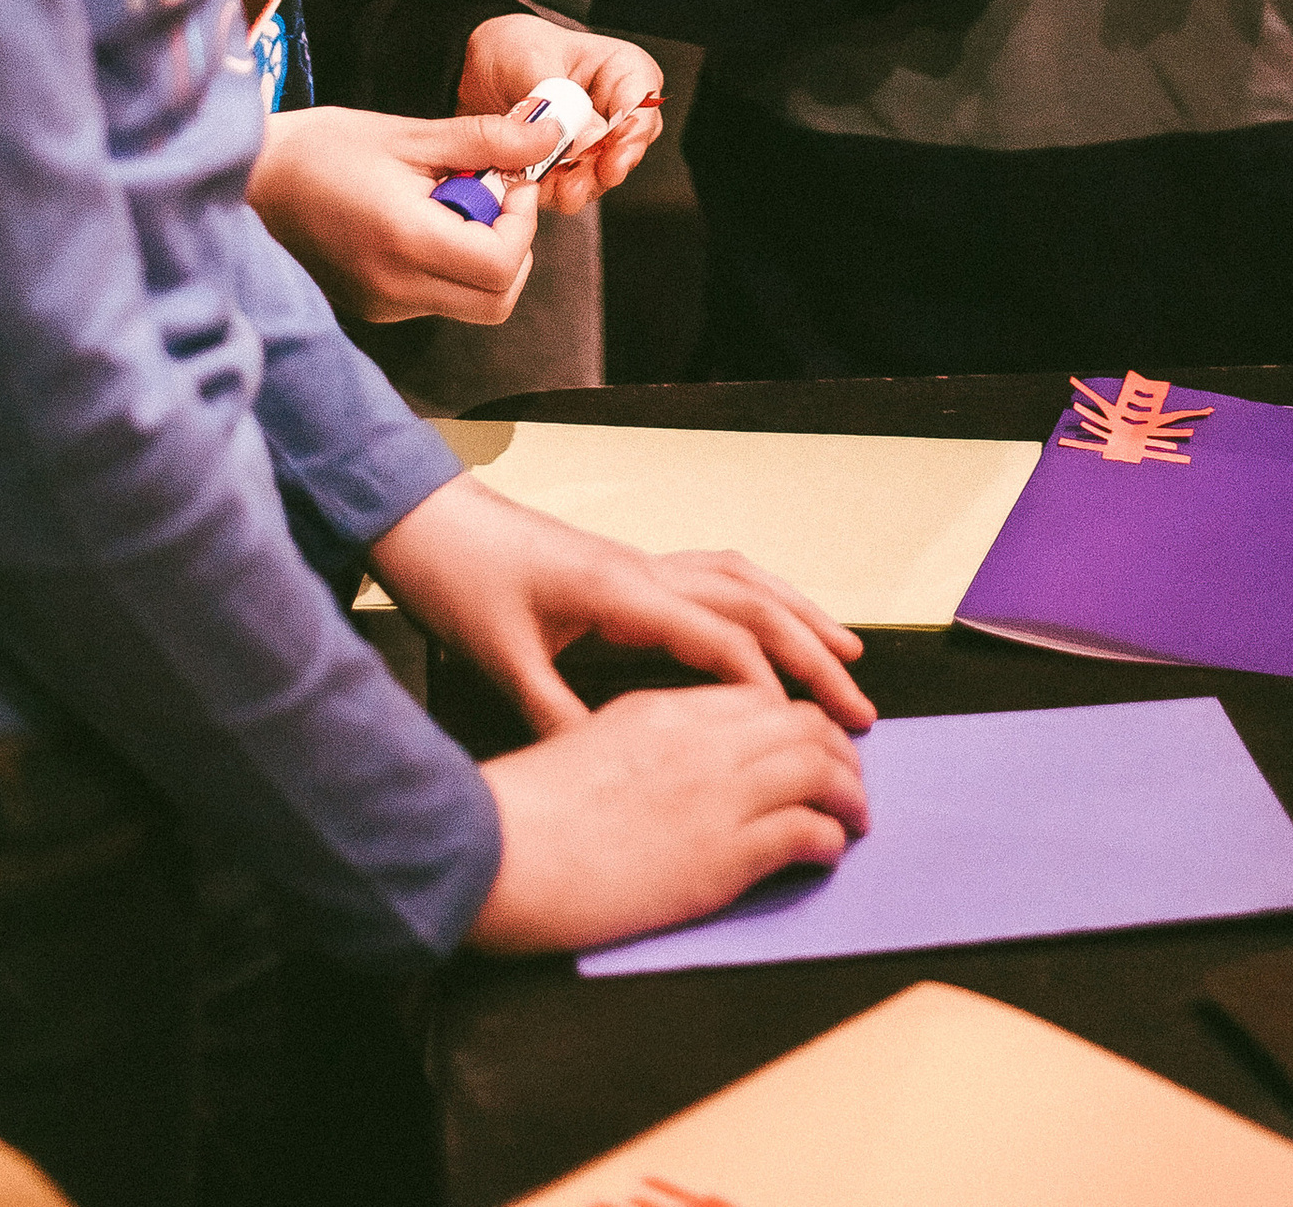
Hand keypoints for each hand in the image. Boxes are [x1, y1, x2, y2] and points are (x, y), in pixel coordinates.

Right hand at [249, 102, 552, 323]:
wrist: (251, 182)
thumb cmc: (325, 149)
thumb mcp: (410, 135)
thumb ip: (484, 142)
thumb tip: (547, 137)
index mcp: (404, 241)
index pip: (499, 265)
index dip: (522, 223)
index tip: (510, 180)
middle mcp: (394, 288)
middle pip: (497, 300)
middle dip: (512, 246)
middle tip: (490, 194)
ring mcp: (382, 306)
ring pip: (472, 304)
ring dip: (484, 256)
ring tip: (449, 202)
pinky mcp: (372, 308)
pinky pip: (438, 299)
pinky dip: (452, 264)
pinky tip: (424, 220)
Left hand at [371, 473, 873, 733]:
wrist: (433, 524)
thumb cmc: (463, 586)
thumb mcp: (499, 662)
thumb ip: (556, 715)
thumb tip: (605, 769)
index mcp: (621, 591)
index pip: (717, 637)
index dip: (762, 685)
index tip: (798, 733)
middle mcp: (646, 568)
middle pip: (753, 603)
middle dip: (812, 653)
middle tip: (859, 706)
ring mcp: (644, 562)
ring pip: (746, 580)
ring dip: (801, 615)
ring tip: (848, 654)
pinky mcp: (634, 567)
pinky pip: (720, 575)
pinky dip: (763, 597)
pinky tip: (778, 619)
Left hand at [455, 14, 664, 213]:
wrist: (480, 70)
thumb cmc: (514, 48)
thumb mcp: (531, 60)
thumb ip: (557, 99)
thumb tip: (585, 137)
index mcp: (620, 70)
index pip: (643, 102)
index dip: (633, 131)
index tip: (615, 152)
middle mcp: (614, 108)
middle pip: (629, 145)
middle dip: (609, 165)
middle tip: (592, 175)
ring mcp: (593, 141)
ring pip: (603, 173)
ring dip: (583, 185)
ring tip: (564, 187)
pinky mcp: (569, 166)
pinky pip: (571, 188)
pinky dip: (556, 192)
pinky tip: (541, 187)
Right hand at [472, 684, 868, 955]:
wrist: (504, 852)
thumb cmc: (531, 810)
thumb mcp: (594, 742)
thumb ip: (648, 737)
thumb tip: (682, 758)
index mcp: (670, 708)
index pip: (762, 696)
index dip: (798, 717)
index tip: (813, 739)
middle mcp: (704, 741)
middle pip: (802, 724)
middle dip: (838, 749)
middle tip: (850, 777)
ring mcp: (717, 795)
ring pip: (818, 769)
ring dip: (848, 793)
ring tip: (856, 816)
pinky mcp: (720, 855)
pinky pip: (802, 831)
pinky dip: (826, 839)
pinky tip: (829, 850)